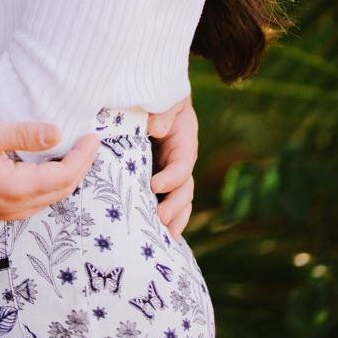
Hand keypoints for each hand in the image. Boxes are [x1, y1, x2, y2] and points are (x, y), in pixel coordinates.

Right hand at [0, 119, 99, 220]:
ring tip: (74, 154)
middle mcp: (12, 207)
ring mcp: (3, 212)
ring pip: (48, 198)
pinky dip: (48, 185)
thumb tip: (58, 132)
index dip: (84, 157)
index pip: (64, 176)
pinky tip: (45, 168)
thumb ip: (24, 134)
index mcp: (14, 188)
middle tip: (90, 144)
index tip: (95, 136)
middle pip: (61, 191)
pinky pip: (32, 201)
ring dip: (65, 177)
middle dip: (80, 167)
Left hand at [148, 95, 197, 238]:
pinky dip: (166, 221)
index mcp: (184, 145)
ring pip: (179, 203)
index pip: (182, 166)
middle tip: (158, 218)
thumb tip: (157, 128)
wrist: (158, 104)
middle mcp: (181, 165)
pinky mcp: (158, 182)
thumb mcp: (166, 100)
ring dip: (173, 221)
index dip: (171, 178)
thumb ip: (163, 111)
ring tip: (162, 239)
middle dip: (173, 207)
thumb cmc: (162, 99)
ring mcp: (171, 176)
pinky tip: (157, 239)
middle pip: (184, 191)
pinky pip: (166, 203)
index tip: (154, 186)